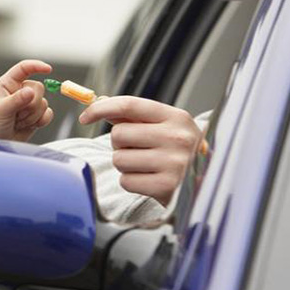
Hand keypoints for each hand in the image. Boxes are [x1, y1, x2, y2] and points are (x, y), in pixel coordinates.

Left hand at [0, 60, 53, 141]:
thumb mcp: (0, 110)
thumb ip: (16, 100)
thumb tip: (31, 91)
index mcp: (7, 84)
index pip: (23, 69)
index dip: (36, 66)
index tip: (48, 69)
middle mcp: (19, 91)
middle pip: (39, 88)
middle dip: (30, 104)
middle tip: (16, 114)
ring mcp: (28, 104)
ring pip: (43, 103)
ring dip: (32, 116)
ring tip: (17, 122)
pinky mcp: (35, 117)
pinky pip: (48, 114)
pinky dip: (41, 121)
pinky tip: (27, 126)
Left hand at [79, 96, 201, 205]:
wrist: (204, 182)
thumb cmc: (177, 150)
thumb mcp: (163, 126)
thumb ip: (133, 115)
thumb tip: (99, 102)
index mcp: (176, 117)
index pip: (129, 105)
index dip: (101, 108)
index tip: (85, 116)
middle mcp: (177, 138)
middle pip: (119, 134)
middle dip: (120, 144)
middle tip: (138, 149)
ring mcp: (174, 164)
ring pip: (119, 159)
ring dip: (125, 164)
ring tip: (145, 165)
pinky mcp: (166, 187)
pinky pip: (125, 181)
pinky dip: (131, 182)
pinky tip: (148, 180)